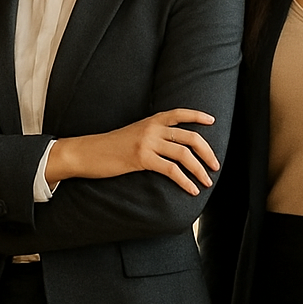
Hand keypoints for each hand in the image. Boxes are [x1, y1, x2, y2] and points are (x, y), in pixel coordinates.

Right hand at [47, 109, 217, 194]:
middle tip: (215, 166)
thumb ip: (151, 135)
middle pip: (189, 137)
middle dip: (207, 152)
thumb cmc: (109, 147)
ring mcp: (147, 142)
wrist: (87, 152)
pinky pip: (171, 170)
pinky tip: (191, 190)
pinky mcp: (142, 158)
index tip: (212, 121)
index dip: (197, 116)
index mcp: (151, 120)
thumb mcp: (133, 133)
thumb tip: (170, 145)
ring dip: (199, 169)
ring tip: (207, 182)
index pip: (179, 114)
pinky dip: (185, 181)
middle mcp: (152, 128)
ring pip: (184, 154)